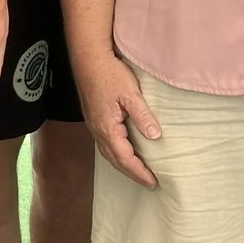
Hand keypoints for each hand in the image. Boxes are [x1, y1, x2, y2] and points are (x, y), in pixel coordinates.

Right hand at [78, 49, 162, 187]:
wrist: (88, 59)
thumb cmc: (109, 74)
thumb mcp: (131, 94)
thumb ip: (142, 116)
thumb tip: (155, 136)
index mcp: (107, 128)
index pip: (125, 158)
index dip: (139, 172)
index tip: (153, 182)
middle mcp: (98, 131)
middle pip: (115, 161)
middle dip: (132, 173)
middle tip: (149, 183)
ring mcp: (94, 125)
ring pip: (109, 153)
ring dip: (123, 165)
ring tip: (138, 172)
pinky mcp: (94, 119)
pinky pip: (106, 144)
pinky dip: (117, 154)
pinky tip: (124, 152)